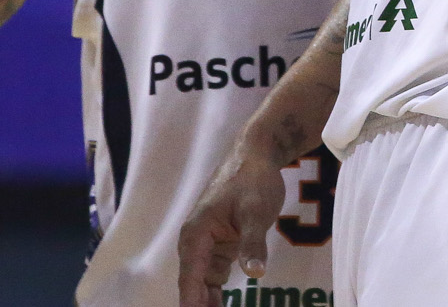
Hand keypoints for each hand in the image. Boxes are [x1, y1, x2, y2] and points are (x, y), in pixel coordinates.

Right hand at [177, 143, 287, 306]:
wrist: (257, 156)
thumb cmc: (253, 180)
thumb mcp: (256, 212)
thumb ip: (253, 243)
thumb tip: (254, 273)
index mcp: (196, 234)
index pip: (190, 278)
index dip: (192, 304)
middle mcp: (195, 241)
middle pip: (193, 284)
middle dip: (198, 305)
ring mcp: (207, 244)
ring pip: (203, 282)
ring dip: (207, 302)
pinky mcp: (220, 244)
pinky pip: (214, 275)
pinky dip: (216, 293)